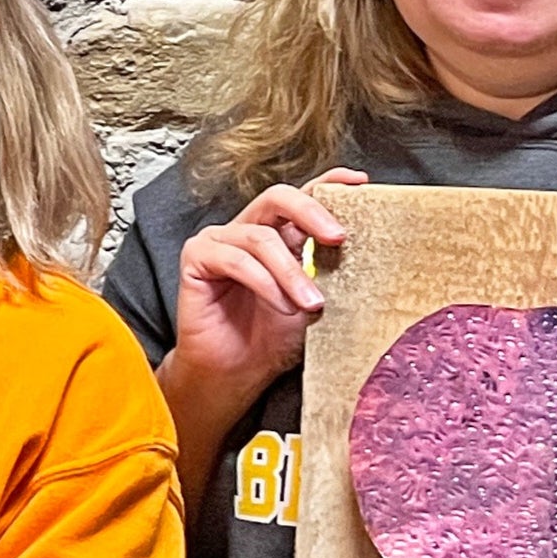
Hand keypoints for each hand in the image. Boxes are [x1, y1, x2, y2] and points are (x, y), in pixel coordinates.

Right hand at [165, 170, 368, 409]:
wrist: (236, 374)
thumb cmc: (271, 340)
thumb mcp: (312, 300)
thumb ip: (326, 271)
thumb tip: (360, 250)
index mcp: (277, 234)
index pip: (302, 197)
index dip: (329, 183)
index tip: (359, 183)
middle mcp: (247, 230)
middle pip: (278, 198)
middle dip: (311, 213)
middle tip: (338, 238)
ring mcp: (219, 241)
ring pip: (261, 238)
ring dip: (290, 272)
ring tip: (309, 304)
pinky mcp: (196, 258)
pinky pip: (235, 260)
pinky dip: (264, 283)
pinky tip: (280, 306)